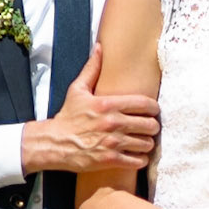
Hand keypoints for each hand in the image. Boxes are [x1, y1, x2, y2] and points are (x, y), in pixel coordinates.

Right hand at [21, 45, 160, 174]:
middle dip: (152, 126)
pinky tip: (138, 156)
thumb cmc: (67, 117)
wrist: (54, 143)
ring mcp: (112, 143)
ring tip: (143, 142)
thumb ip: (92, 69)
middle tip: (149, 128)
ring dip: (147, 143)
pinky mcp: (110, 160)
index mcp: (108, 104)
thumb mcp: (77, 90)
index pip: (144, 104)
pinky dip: (141, 159)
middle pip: (149, 124)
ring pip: (146, 143)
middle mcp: (113, 123)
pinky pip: (137, 160)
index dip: (154, 108)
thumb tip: (100, 47)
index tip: (153, 111)